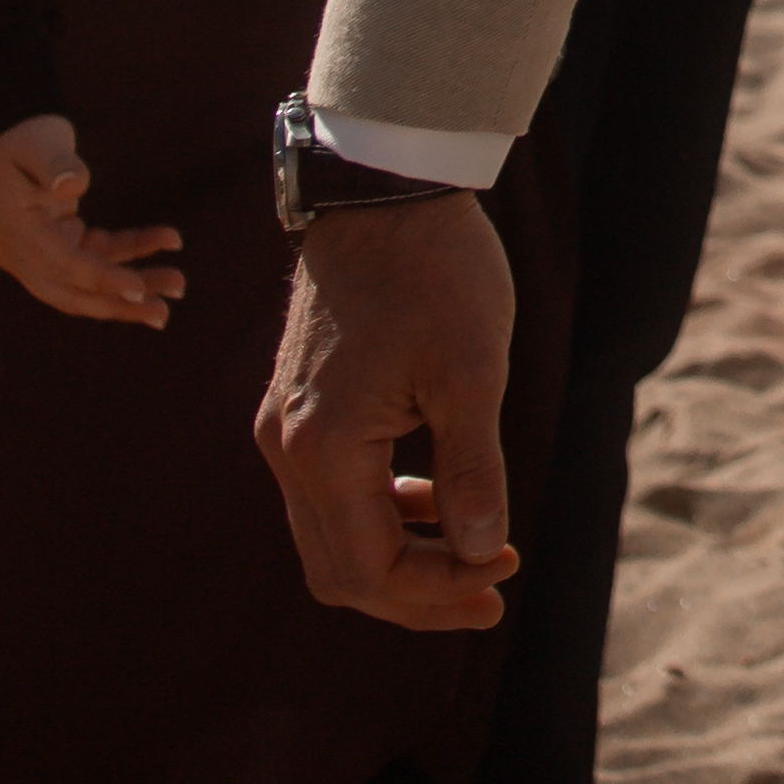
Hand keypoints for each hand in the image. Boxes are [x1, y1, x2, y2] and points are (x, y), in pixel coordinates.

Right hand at [0, 114, 184, 327]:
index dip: (99, 279)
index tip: (137, 290)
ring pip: (89, 282)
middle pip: (72, 292)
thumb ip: (54, 164)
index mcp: (14, 233)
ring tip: (178, 286)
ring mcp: (41, 254)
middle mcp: (23, 254)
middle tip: (163, 314)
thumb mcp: (38, 143)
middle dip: (118, 305)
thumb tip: (73, 186)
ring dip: (134, 285)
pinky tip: (168, 239)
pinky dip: (133, 249)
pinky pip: (100, 254)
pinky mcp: (61, 244)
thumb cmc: (24, 138)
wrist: (6, 138)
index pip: (60, 265)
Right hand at [260, 195, 525, 628]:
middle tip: (492, 586)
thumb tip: (478, 550)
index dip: (435, 590)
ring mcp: (282, 429)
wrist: (384, 192)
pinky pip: (329, 495)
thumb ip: (473, 471)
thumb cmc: (436, 271)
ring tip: (476, 552)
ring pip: (331, 538)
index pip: (368, 570)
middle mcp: (285, 449)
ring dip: (400, 556)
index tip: (501, 574)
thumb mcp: (472, 372)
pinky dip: (381, 514)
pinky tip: (437, 501)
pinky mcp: (295, 410)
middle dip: (416, 591)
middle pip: (340, 571)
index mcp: (322, 448)